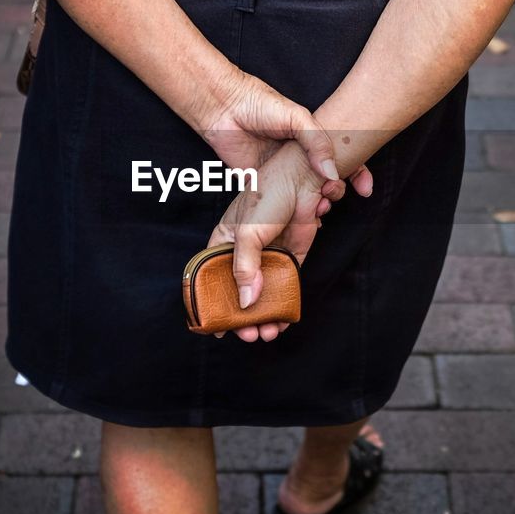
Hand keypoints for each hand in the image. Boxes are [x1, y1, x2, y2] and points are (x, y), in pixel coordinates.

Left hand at [199, 69, 373, 198]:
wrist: (222, 107)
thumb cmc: (259, 104)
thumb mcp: (296, 116)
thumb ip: (317, 142)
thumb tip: (330, 172)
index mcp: (311, 138)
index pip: (343, 157)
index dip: (358, 172)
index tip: (365, 188)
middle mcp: (298, 156)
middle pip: (326, 179)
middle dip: (336, 192)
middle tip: (333, 198)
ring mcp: (279, 171)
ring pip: (305, 194)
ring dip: (316, 205)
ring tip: (319, 211)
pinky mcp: (259, 183)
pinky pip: (279, 203)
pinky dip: (291, 214)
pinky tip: (300, 221)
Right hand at [205, 140, 325, 341]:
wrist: (304, 178)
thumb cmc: (268, 194)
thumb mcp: (248, 232)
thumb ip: (246, 266)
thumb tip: (247, 302)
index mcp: (224, 241)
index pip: (210, 277)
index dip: (210, 303)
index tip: (214, 328)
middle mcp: (244, 252)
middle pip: (238, 291)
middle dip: (242, 318)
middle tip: (248, 335)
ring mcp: (267, 256)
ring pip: (261, 294)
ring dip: (263, 316)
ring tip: (267, 333)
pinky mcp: (290, 257)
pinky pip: (283, 287)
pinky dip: (282, 306)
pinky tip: (282, 321)